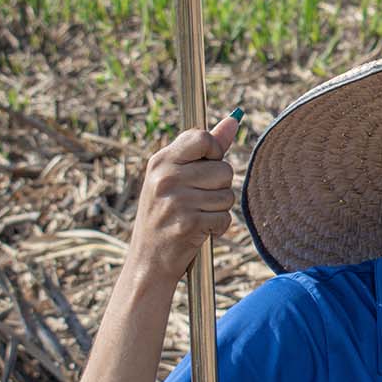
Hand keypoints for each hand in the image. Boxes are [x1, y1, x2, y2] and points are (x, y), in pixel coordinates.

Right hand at [126, 112, 241, 284]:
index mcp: (160, 161)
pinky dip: (218, 227)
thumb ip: (205, 149)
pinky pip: (225, 218)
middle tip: (197, 201)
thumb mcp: (175, 178)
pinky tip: (200, 231)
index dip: (214, 152)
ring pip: (227, 195)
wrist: (148, 261)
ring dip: (219, 209)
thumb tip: (234, 120)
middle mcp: (165, 178)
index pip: (202, 137)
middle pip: (224, 169)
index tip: (205, 167)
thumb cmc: (165, 215)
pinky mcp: (188, 224)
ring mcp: (176, 201)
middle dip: (219, 187)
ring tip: (197, 216)